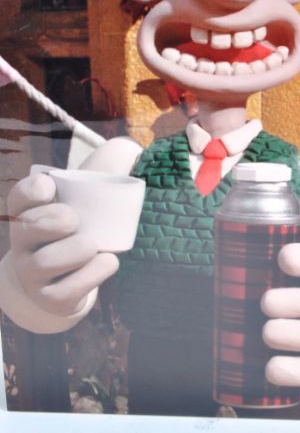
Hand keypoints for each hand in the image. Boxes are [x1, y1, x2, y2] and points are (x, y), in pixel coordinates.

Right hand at [6, 172, 118, 316]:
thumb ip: (109, 162)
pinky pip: (67, 290)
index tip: (51, 187)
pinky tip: (107, 261)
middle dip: (53, 220)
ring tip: (93, 245)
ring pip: (45, 262)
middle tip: (75, 220)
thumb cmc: (83, 223)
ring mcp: (33, 275)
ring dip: (77, 250)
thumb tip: (129, 149)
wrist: (68, 277)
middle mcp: (23, 243)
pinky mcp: (51, 300)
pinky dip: (93, 274)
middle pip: (27, 228)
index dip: (31, 190)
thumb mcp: (92, 192)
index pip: (20, 197)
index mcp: (29, 212)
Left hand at [261, 243, 299, 385]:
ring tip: (267, 333)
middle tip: (266, 303)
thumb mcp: (293, 275)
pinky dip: (294, 372)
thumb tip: (224, 268)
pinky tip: (271, 369)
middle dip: (287, 303)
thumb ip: (268, 267)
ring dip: (287, 335)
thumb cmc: (295, 292)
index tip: (282, 259)